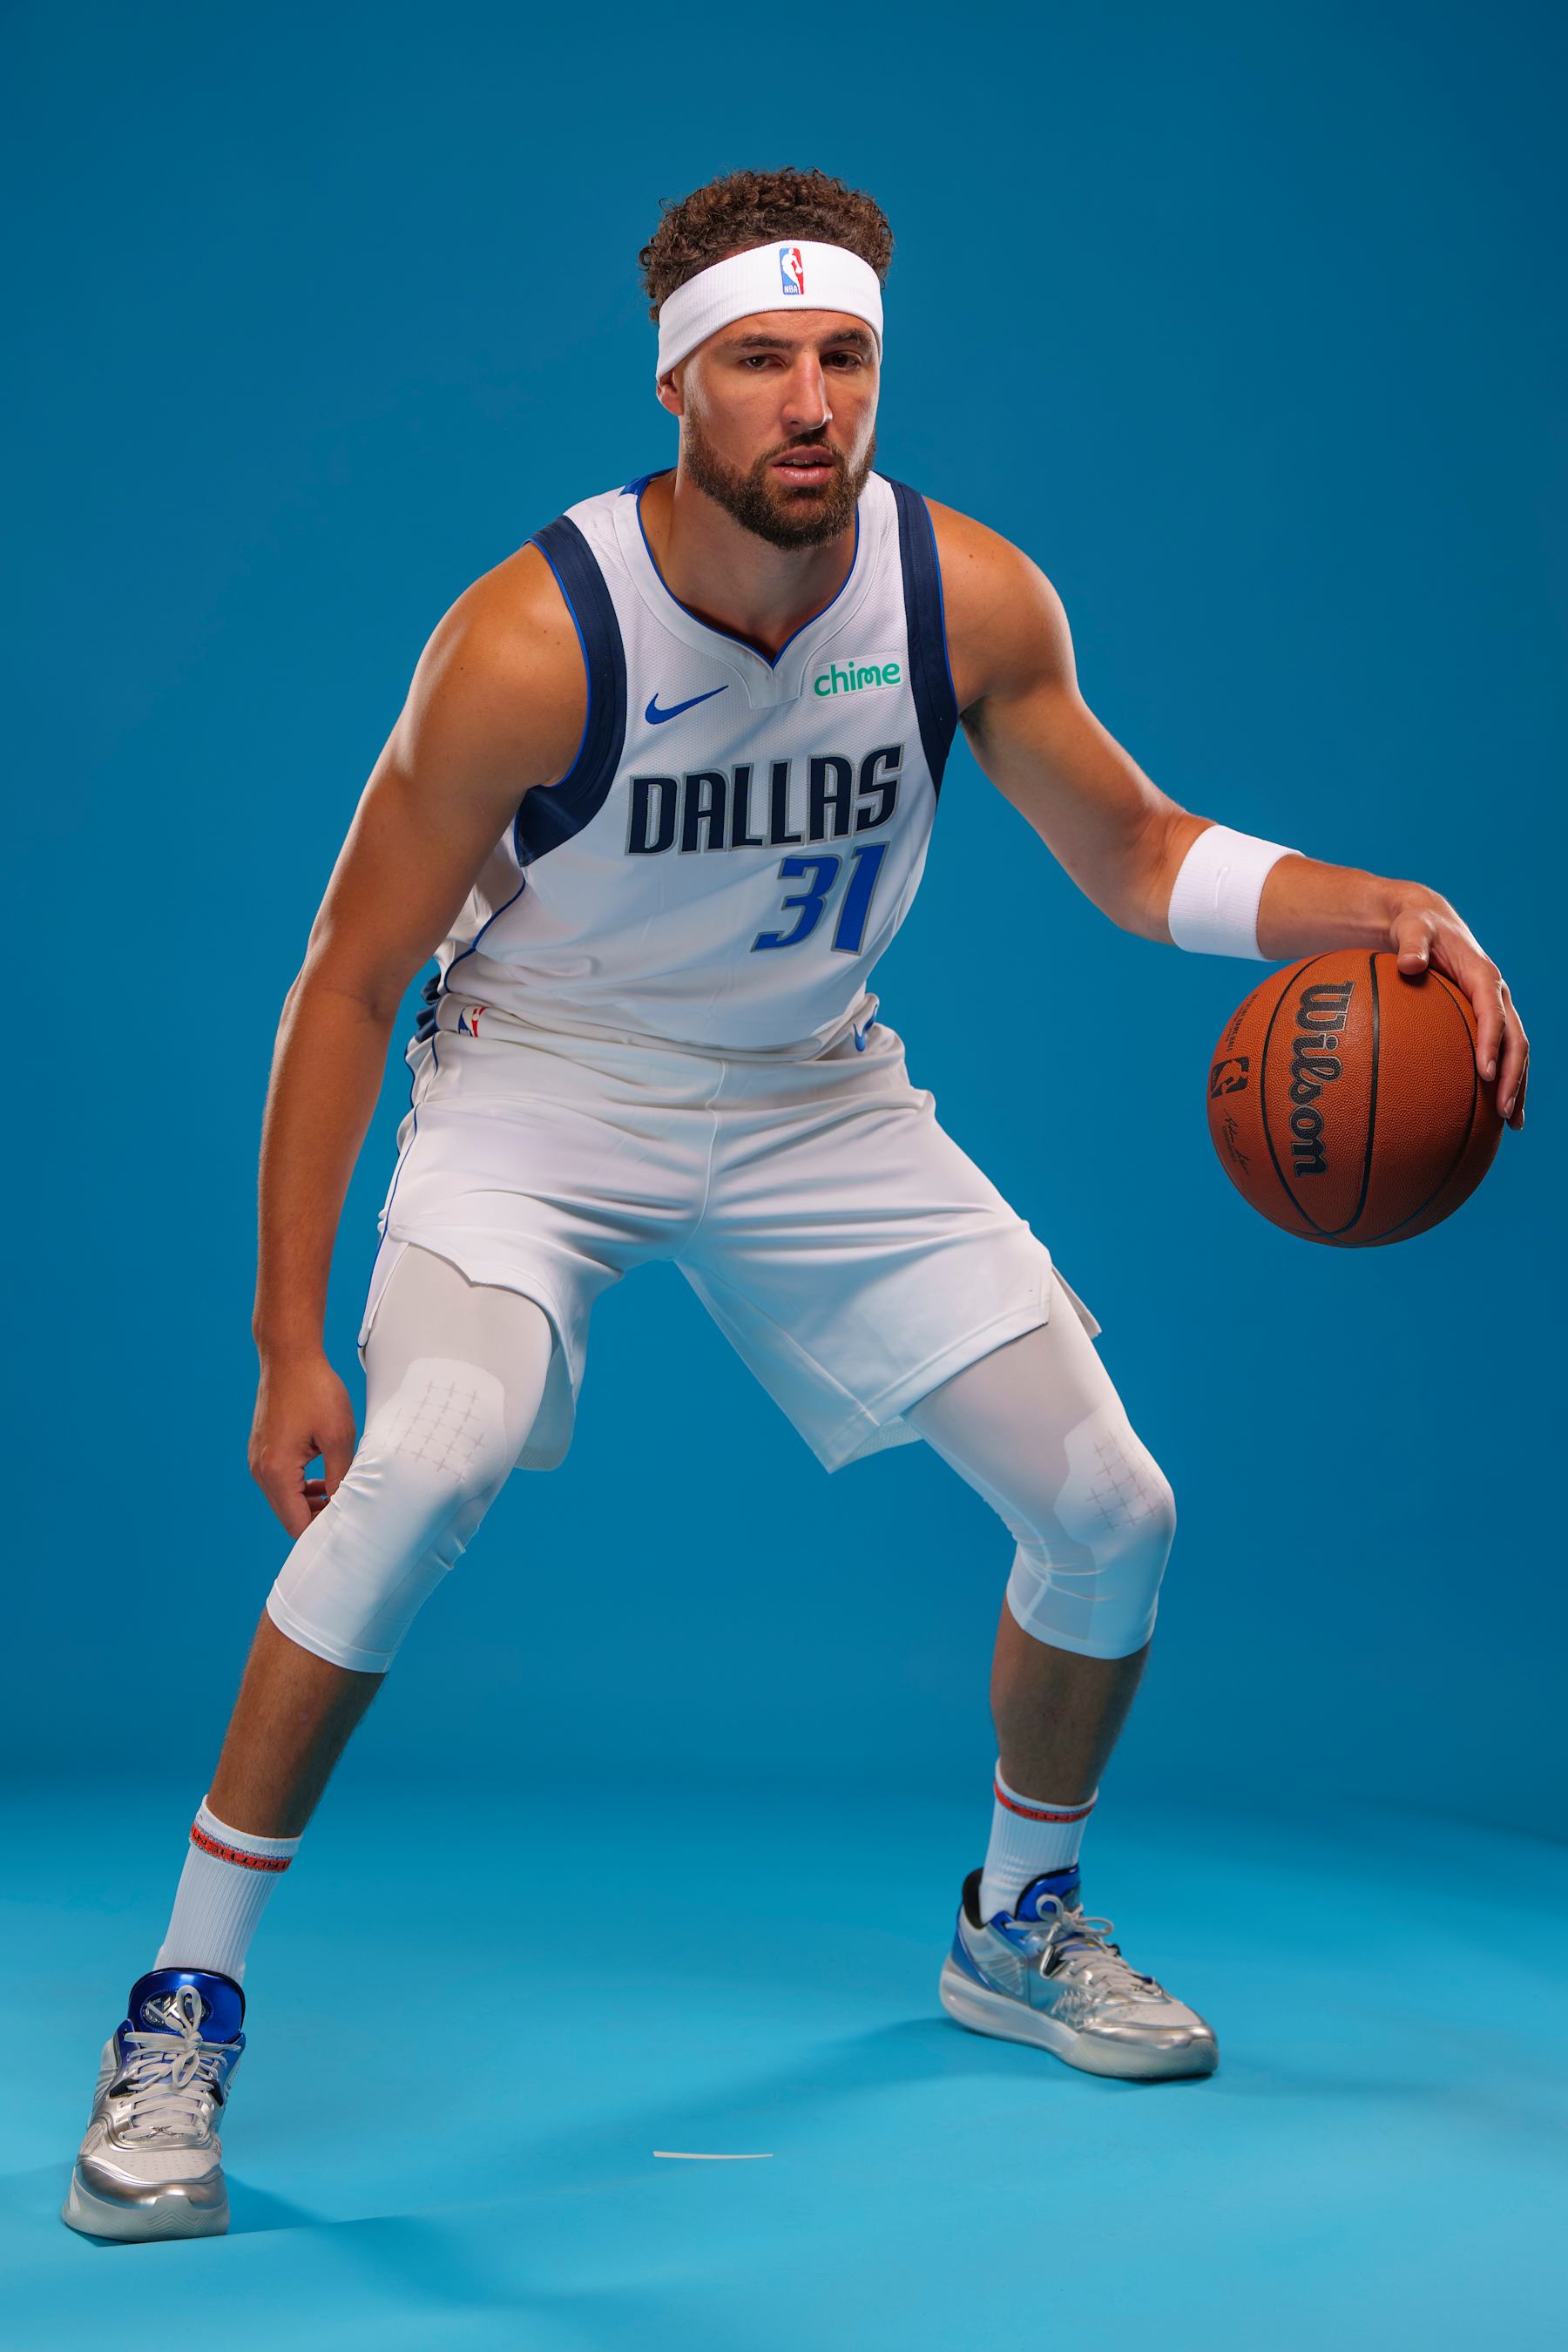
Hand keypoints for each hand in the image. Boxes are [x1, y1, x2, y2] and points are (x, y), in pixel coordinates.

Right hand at [248, 1349, 358, 1538]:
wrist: (289, 1356)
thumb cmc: (315, 1390)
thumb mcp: (338, 1436)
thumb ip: (340, 1477)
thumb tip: (346, 1508)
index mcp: (277, 1472)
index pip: (298, 1525)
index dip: (324, 1533)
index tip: (351, 1529)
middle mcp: (260, 1471)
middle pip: (290, 1516)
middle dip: (320, 1519)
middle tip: (353, 1512)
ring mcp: (258, 1461)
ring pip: (286, 1500)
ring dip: (312, 1503)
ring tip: (343, 1493)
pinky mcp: (262, 1451)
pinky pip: (282, 1482)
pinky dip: (302, 1487)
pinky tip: (326, 1478)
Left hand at [1389, 898, 1527, 1129]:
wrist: (1429, 922)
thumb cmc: (1416, 927)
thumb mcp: (1411, 928)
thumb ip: (1411, 944)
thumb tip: (1409, 965)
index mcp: (1483, 976)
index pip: (1493, 1014)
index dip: (1492, 1043)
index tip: (1485, 1074)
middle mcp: (1497, 995)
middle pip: (1515, 1040)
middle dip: (1513, 1077)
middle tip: (1502, 1111)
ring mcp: (1495, 1009)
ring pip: (1515, 1052)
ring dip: (1517, 1086)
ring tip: (1511, 1124)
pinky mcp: (1486, 1021)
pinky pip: (1501, 1053)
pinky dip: (1504, 1081)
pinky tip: (1496, 1116)